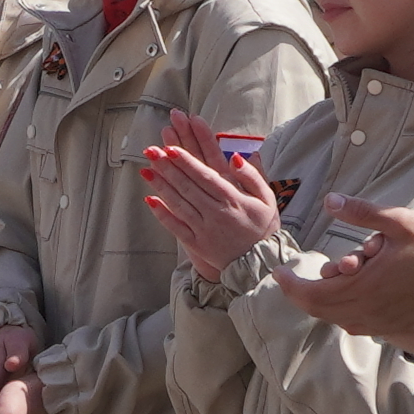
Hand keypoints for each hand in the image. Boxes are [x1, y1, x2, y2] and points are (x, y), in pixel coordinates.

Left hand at [140, 114, 275, 280]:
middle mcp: (216, 213)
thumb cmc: (264, 227)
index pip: (205, 176)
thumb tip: (234, 157)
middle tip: (151, 151)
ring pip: (179, 204)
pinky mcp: (197, 244)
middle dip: (168, 167)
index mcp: (233, 199)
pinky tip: (150, 200)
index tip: (171, 148)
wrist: (261, 264)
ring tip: (146, 171)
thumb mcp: (267, 198)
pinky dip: (162, 214)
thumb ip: (253, 176)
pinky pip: (176, 228)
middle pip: (187, 186)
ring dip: (161, 186)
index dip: (187, 162)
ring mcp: (204, 230)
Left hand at [284, 195, 413, 344]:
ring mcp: (376, 322)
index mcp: (361, 288)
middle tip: (290, 278)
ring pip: (335, 317)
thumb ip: (363, 212)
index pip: (311, 294)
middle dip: (301, 293)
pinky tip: (343, 295)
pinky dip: (339, 309)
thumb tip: (330, 200)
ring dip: (321, 301)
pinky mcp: (388, 327)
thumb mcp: (401, 222)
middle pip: (318, 309)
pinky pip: (353, 322)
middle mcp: (364, 311)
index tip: (278, 272)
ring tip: (317, 282)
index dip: (290, 285)